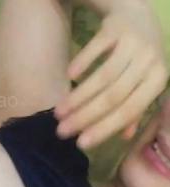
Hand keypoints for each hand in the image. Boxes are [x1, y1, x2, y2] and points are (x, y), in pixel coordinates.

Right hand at [54, 3, 167, 148]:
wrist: (137, 12)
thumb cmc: (139, 55)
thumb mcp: (142, 80)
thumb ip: (134, 107)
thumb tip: (123, 136)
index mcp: (158, 80)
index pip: (130, 109)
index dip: (105, 128)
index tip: (81, 144)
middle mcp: (149, 61)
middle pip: (115, 95)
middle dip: (86, 116)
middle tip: (61, 131)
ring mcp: (134, 43)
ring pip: (104, 76)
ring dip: (78, 97)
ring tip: (58, 112)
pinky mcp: (116, 28)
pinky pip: (97, 48)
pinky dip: (83, 62)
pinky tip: (68, 75)